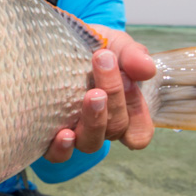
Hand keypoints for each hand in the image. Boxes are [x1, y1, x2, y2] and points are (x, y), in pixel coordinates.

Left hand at [44, 28, 156, 161]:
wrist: (54, 41)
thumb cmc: (90, 47)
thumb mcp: (114, 44)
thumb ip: (132, 55)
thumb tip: (146, 69)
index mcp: (123, 111)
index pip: (139, 131)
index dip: (139, 115)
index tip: (129, 78)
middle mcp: (101, 127)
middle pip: (116, 128)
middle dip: (114, 95)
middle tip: (103, 61)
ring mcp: (77, 133)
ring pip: (91, 143)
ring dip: (94, 122)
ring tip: (91, 96)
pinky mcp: (49, 136)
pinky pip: (58, 154)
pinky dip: (63, 148)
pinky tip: (63, 134)